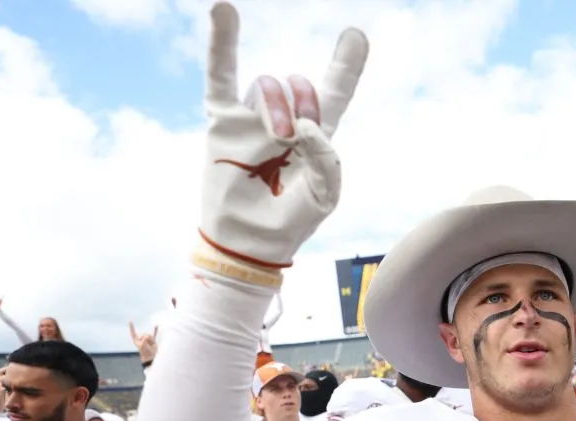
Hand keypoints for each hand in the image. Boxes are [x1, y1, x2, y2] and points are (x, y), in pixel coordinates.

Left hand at [129, 322, 158, 364]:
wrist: (151, 357)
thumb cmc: (145, 352)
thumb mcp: (142, 346)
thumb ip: (144, 340)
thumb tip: (147, 336)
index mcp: (136, 340)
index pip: (133, 333)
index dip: (132, 327)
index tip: (130, 321)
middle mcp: (141, 339)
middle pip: (144, 334)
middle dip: (147, 338)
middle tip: (147, 344)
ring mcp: (147, 339)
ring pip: (149, 335)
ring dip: (151, 339)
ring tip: (151, 345)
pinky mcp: (152, 340)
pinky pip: (154, 334)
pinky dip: (155, 330)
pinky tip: (157, 326)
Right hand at [195, 2, 368, 281]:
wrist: (249, 242)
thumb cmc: (291, 222)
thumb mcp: (326, 195)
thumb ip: (327, 158)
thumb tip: (305, 125)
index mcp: (317, 135)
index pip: (335, 91)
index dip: (346, 64)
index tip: (355, 36)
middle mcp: (286, 120)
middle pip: (299, 85)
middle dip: (302, 103)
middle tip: (294, 138)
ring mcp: (253, 118)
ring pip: (267, 84)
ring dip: (276, 104)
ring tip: (277, 136)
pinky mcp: (224, 121)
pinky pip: (220, 75)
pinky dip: (221, 43)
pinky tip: (224, 12)